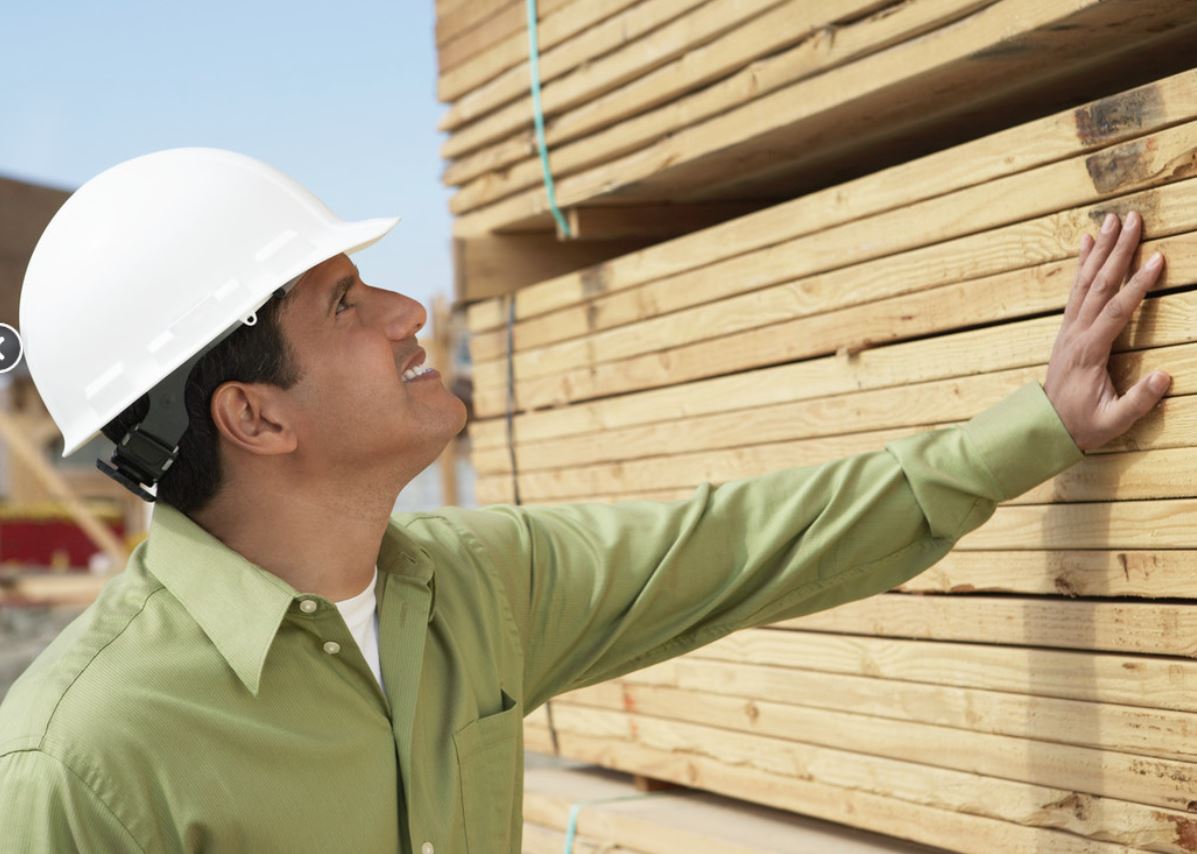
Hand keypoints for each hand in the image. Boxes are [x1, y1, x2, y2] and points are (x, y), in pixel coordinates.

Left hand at [1042, 211, 1167, 452]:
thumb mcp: (1113, 421)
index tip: (1156, 259)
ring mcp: (1069, 329)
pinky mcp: (1068, 328)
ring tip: (1113, 220)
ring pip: (1086, 282)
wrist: (1045, 427)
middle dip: (1118, 251)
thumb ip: (1138, 401)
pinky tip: (1086, 241)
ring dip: (1101, 250)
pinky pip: (1075, 290)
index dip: (1137, 285)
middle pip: (1099, 285)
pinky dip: (1082, 264)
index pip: (1116, 311)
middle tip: (1132, 219)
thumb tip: (1164, 377)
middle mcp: (1076, 333)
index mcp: (1089, 352)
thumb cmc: (1083, 425)